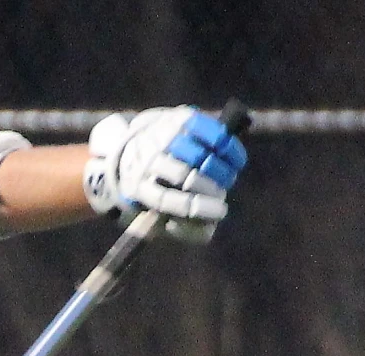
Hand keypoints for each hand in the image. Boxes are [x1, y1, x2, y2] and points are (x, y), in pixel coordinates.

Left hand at [84, 106, 246, 242]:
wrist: (135, 146)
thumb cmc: (155, 189)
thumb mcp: (157, 213)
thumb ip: (183, 228)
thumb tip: (209, 228)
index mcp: (138, 188)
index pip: (167, 200)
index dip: (198, 207)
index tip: (221, 212)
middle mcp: (147, 160)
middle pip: (184, 175)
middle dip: (211, 187)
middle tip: (222, 192)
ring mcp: (161, 137)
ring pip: (196, 153)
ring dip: (220, 166)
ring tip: (229, 175)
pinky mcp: (176, 118)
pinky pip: (204, 128)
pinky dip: (223, 141)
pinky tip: (229, 153)